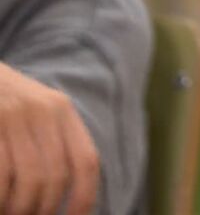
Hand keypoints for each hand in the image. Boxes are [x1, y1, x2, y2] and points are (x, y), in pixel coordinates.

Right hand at [0, 63, 98, 214]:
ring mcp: (13, 114)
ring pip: (29, 178)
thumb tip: (68, 193)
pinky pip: (2, 174)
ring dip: (19, 207)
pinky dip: (1, 195)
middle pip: (56, 175)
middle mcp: (43, 110)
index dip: (84, 196)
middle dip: (43, 208)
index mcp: (62, 109)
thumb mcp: (36, 112)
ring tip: (10, 213)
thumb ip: (55, 141)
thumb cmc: (3, 101)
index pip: (86, 160)